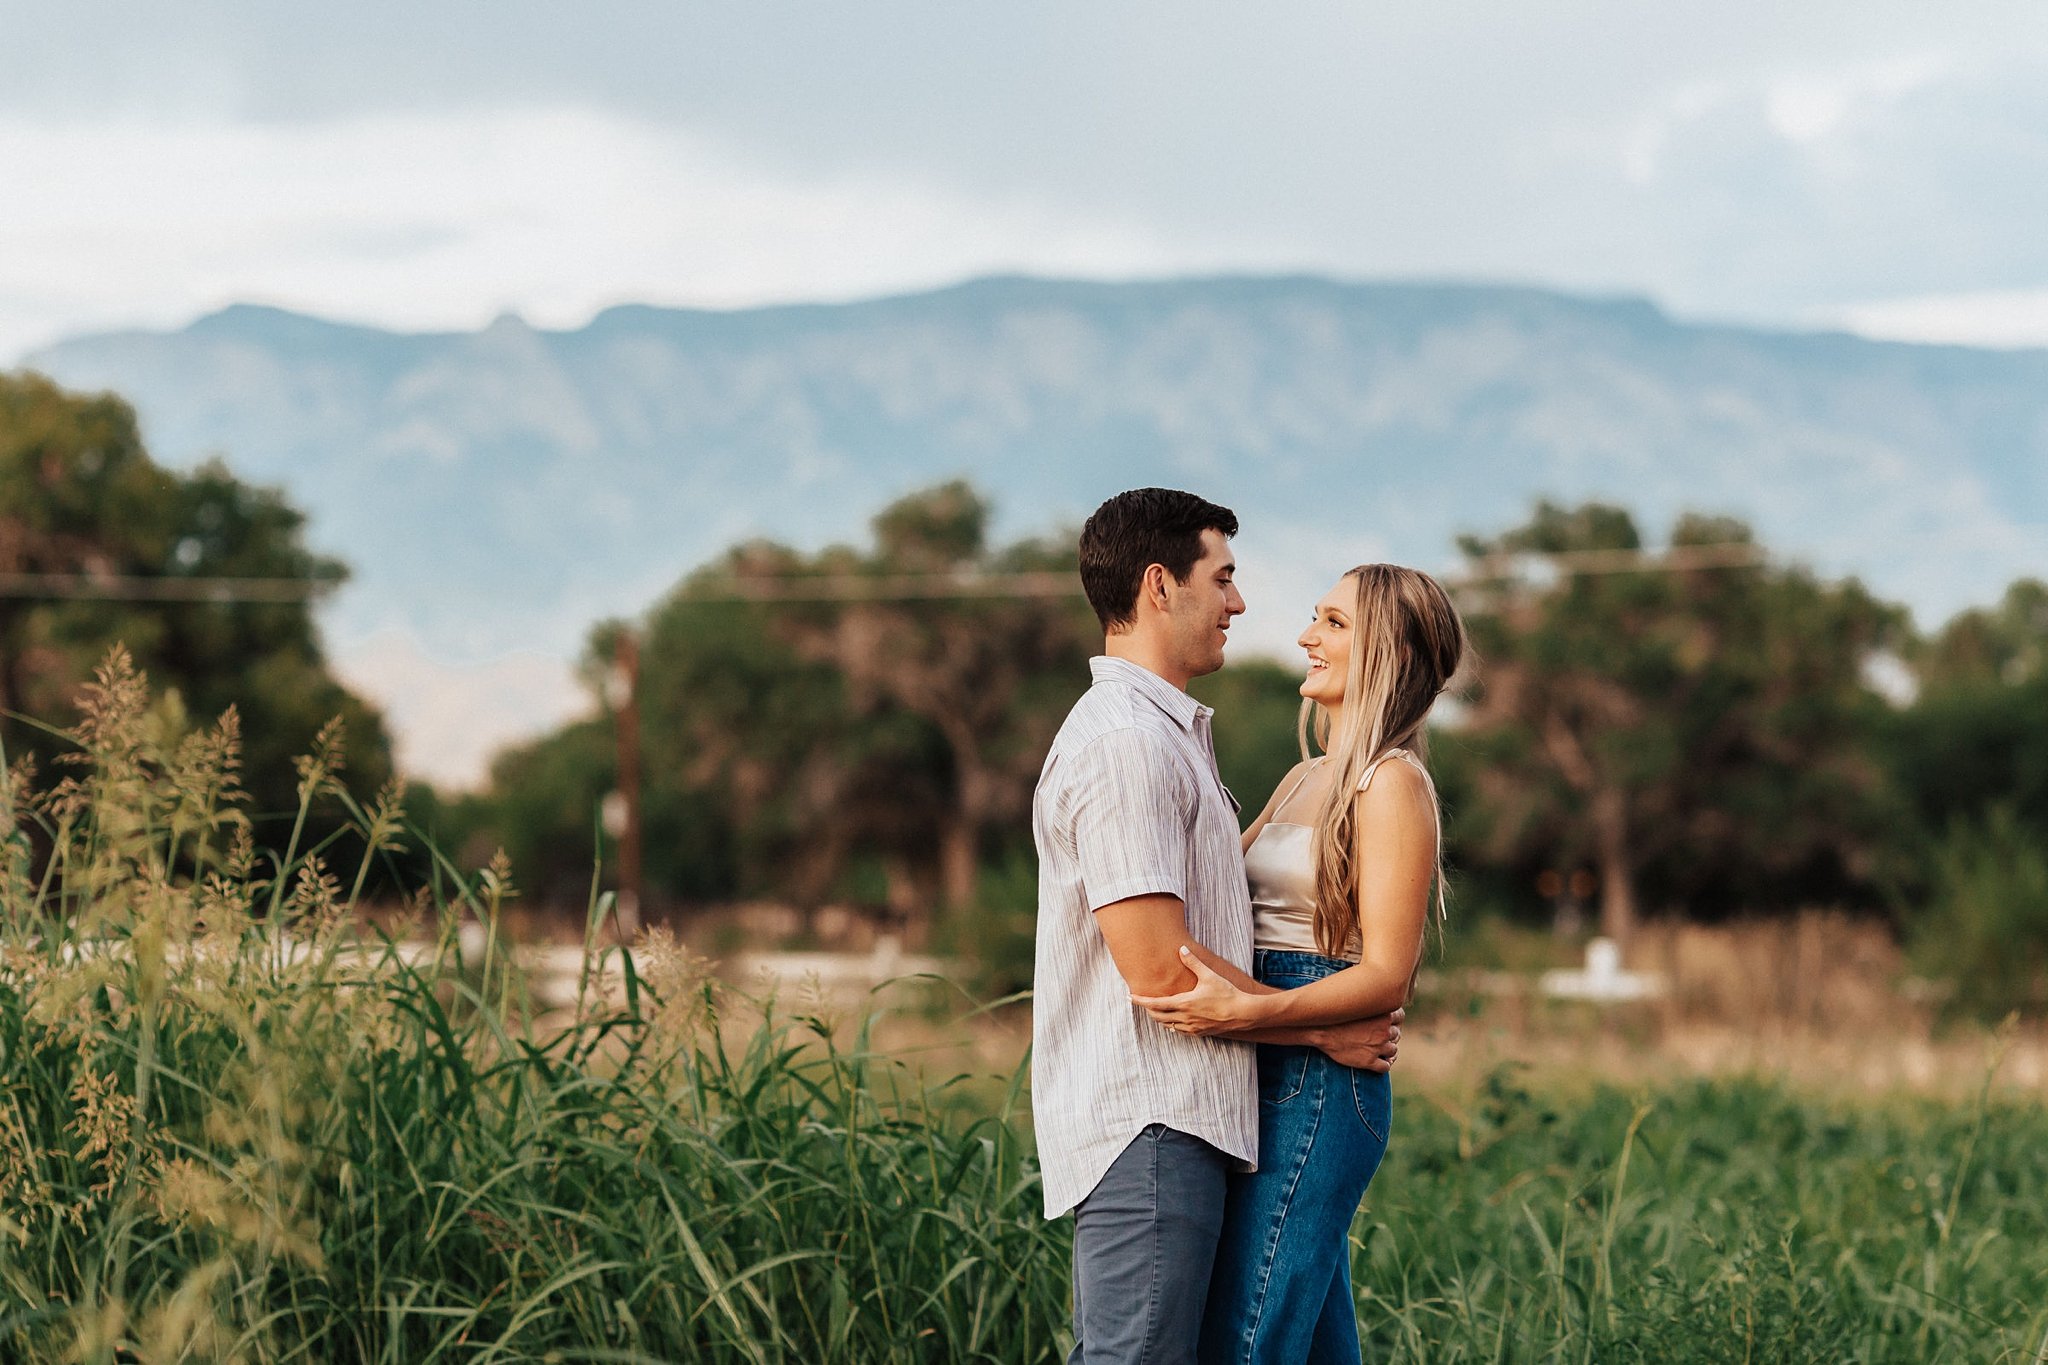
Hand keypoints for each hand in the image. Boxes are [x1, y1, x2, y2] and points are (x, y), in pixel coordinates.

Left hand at [1131, 947, 1251, 1036]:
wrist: (1244, 1013)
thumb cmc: (1227, 993)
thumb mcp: (1209, 975)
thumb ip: (1193, 963)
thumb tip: (1182, 949)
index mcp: (1184, 1003)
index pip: (1155, 1003)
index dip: (1140, 1000)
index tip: (1129, 997)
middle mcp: (1185, 1018)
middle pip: (1158, 1016)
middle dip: (1148, 1010)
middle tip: (1141, 1002)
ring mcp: (1192, 1027)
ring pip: (1168, 1025)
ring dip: (1160, 1018)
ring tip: (1156, 1010)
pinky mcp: (1201, 1032)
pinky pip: (1181, 1031)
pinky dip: (1173, 1025)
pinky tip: (1174, 1022)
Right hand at [1315, 1007, 1402, 1071]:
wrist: (1317, 1029)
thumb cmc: (1334, 1013)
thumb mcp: (1356, 1002)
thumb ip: (1370, 1002)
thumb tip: (1376, 998)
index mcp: (1383, 1014)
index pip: (1400, 1017)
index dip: (1393, 1020)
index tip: (1385, 1022)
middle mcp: (1384, 1031)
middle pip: (1396, 1034)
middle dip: (1388, 1035)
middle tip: (1376, 1036)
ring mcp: (1377, 1047)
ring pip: (1393, 1051)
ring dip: (1387, 1051)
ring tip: (1376, 1049)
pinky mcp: (1369, 1062)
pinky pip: (1385, 1067)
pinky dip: (1383, 1065)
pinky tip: (1375, 1062)